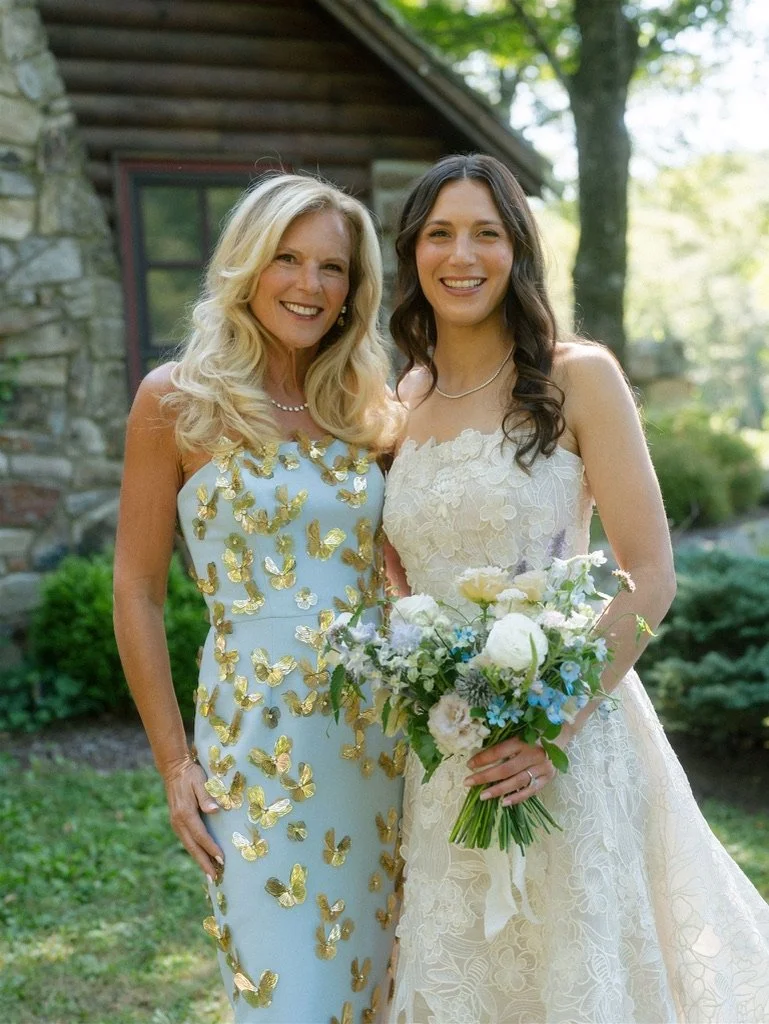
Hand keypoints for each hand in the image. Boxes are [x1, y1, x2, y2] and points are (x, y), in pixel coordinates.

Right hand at [162, 757, 223, 879]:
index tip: (222, 859)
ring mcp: (176, 823)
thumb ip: (206, 796)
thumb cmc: (191, 774)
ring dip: (199, 860)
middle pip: (193, 847)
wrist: (174, 769)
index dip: (211, 848)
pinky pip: (187, 841)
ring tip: (210, 873)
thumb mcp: (200, 781)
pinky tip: (201, 857)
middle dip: (204, 863)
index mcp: (185, 813)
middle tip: (215, 878)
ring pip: (188, 846)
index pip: (201, 835)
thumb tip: (215, 810)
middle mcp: (178, 822)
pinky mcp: (177, 822)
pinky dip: (194, 851)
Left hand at [464, 736, 558, 806]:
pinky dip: (517, 797)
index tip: (468, 765)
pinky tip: (504, 802)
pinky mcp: (548, 777)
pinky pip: (531, 790)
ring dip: (498, 790)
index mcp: (523, 740)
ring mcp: (542, 767)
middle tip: (468, 782)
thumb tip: (480, 756)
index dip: (482, 759)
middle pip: (505, 769)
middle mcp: (533, 754)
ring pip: (517, 782)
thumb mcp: (518, 733)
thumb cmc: (534, 731)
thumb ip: (503, 744)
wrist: (560, 734)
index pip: (498, 751)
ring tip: (483, 796)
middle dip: (485, 777)